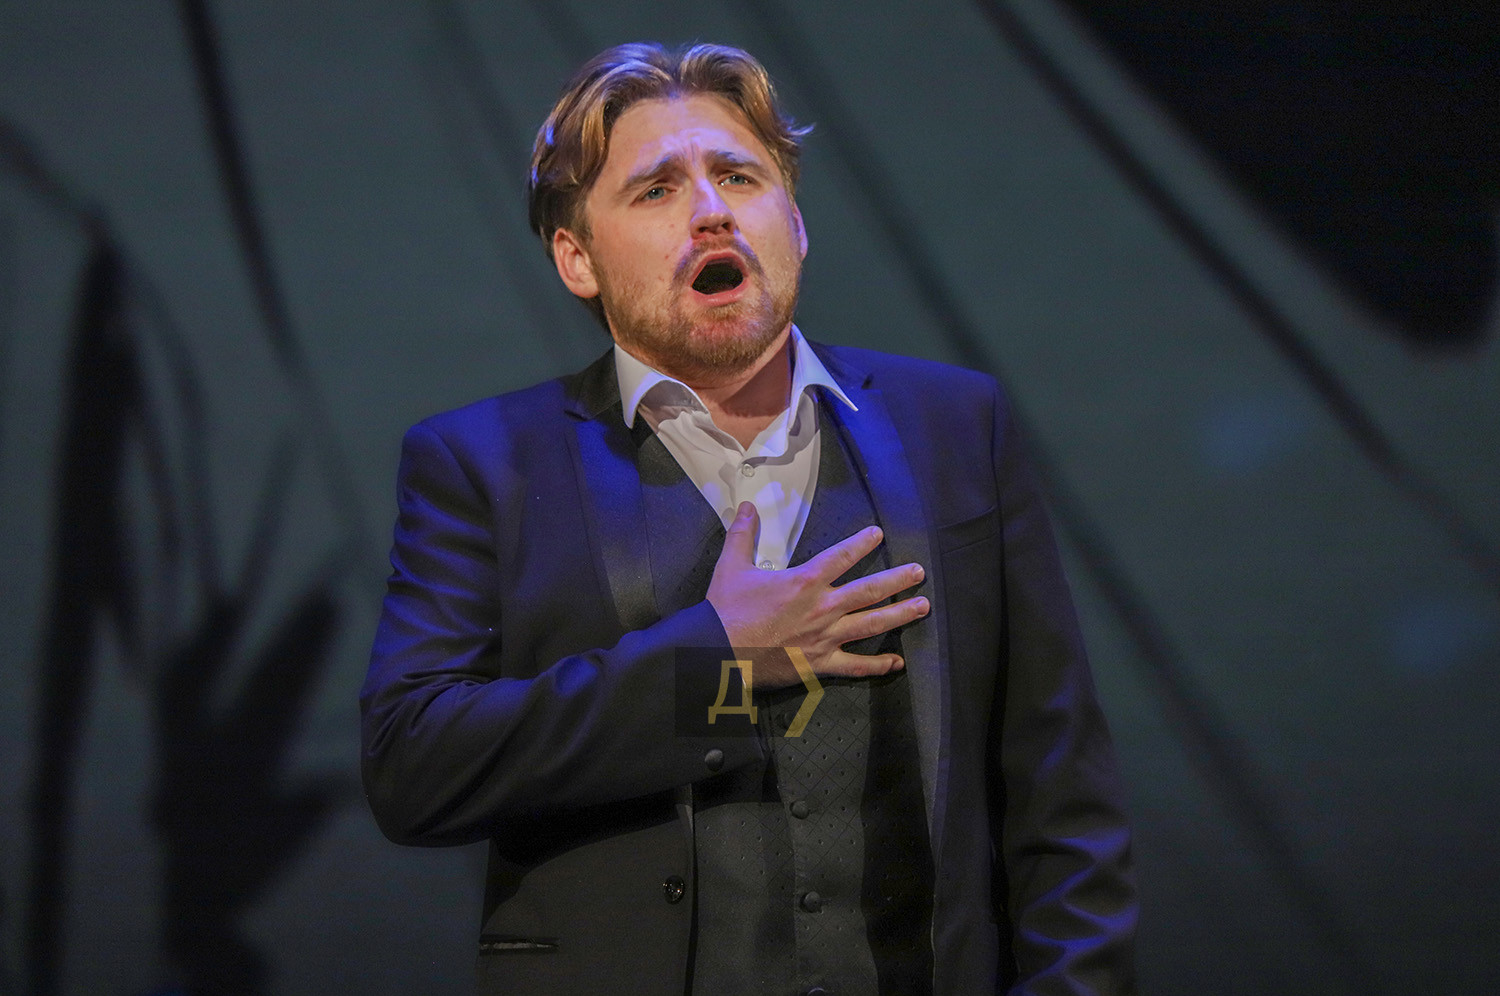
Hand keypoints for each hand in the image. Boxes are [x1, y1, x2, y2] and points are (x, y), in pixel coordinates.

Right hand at [705, 502, 929, 690]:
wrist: (716, 654)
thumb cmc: (725, 611)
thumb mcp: (731, 566)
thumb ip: (743, 534)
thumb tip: (748, 506)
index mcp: (804, 582)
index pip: (841, 556)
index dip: (862, 543)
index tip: (879, 534)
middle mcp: (822, 608)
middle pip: (869, 590)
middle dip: (897, 579)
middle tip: (919, 572)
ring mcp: (825, 638)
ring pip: (871, 625)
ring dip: (899, 614)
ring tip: (922, 607)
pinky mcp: (820, 664)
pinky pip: (855, 666)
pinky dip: (878, 665)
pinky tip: (897, 662)